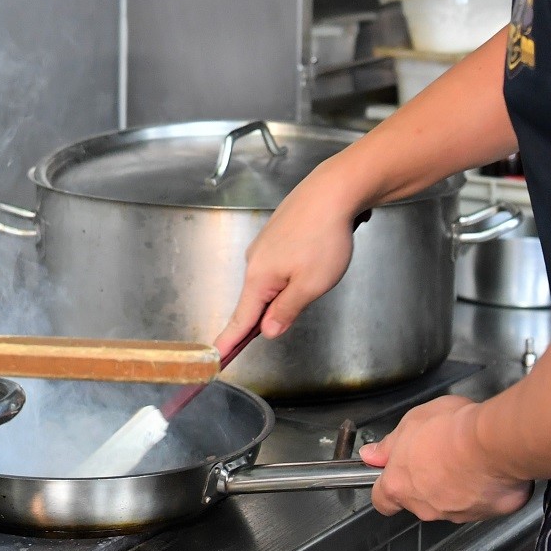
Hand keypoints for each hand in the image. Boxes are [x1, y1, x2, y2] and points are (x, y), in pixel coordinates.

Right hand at [215, 160, 363, 355]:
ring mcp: (266, 245)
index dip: (229, 343)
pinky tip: (314, 260)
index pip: (240, 320)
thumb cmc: (324, 237)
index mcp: (259, 278)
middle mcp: (255, 260)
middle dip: (271, 315)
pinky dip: (292, 272)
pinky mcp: (278, 233)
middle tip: (293, 314)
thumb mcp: (310, 285)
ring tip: (318, 275)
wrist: (334, 191)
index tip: (216, 359)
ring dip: (288, 290)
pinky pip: (279, 263)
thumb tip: (267, 330)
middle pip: (256, 301)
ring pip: (271, 281)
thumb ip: (286, 311)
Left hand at [361, 396, 531, 521]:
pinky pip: (479, 504)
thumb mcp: (410, 422)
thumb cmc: (450, 429)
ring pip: (449, 504)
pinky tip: (488, 469)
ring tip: (467, 459)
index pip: (382, 500)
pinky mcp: (484, 515)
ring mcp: (455, 514)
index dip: (387, 487)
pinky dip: (482, 491)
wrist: (492, 442)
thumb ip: (389, 444)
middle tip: (439, 455)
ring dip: (454, 488)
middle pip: (418, 501)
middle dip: (426, 482)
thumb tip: (371, 455)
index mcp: (399, 485)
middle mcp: (424, 507)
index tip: (394, 473)